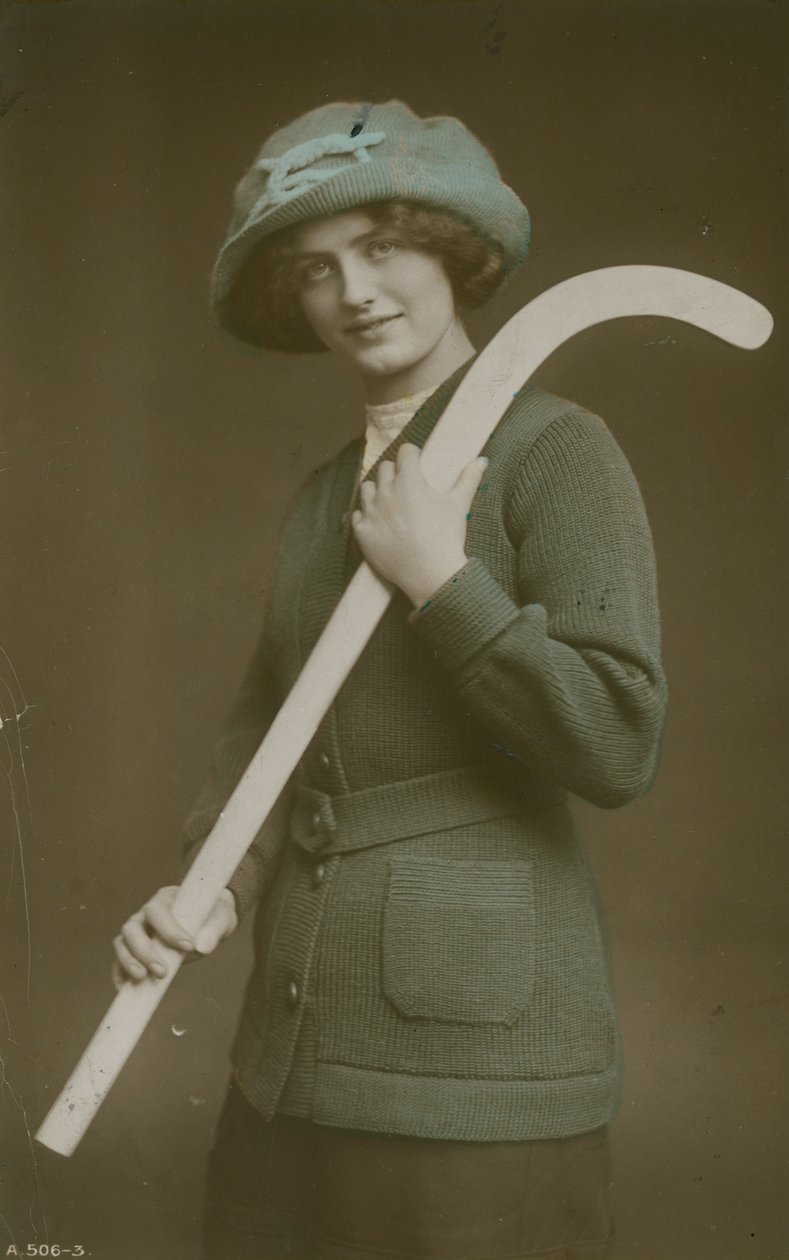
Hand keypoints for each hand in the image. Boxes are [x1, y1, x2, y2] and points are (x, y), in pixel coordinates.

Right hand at [111, 885, 237, 990]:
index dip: (168, 929)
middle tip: (162, 972)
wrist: (209, 923)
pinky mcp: (135, 950)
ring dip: (128, 961)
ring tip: (142, 978)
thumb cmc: (213, 916)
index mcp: (166, 899)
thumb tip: (202, 946)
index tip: (188, 947)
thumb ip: (214, 929)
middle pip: (132, 928)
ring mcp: (138, 931)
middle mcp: (146, 913)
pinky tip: (125, 988)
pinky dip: (119, 974)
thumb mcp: (220, 918)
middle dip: (145, 951)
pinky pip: (119, 961)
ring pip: (121, 942)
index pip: (157, 910)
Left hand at [351, 443, 487, 606]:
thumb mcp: (460, 504)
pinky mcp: (362, 531)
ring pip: (367, 488)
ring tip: (390, 503)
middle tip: (406, 486)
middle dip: (395, 473)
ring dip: (377, 490)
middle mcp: (386, 491)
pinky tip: (379, 523)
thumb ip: (469, 478)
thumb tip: (481, 460)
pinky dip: (367, 516)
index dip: (413, 456)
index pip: (406, 452)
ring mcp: (372, 511)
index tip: (417, 463)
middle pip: (385, 468)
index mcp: (410, 480)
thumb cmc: (446, 537)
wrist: (429, 573)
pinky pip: (357, 514)